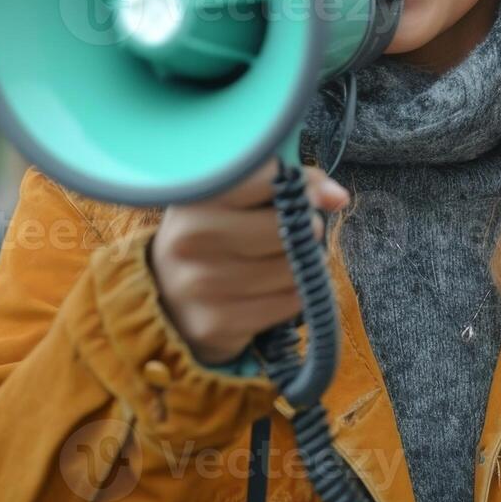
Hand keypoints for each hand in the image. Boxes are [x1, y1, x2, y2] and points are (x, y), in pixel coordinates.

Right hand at [149, 158, 349, 365]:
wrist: (163, 297)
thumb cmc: (212, 235)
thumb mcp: (233, 199)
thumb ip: (289, 184)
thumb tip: (337, 198)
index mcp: (196, 196)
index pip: (269, 178)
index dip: (298, 185)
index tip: (301, 193)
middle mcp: (192, 239)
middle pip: (288, 229)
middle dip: (306, 230)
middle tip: (299, 232)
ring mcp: (201, 285)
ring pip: (293, 270)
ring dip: (303, 266)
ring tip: (284, 260)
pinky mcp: (216, 324)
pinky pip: (288, 303)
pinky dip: (294, 295)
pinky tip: (275, 288)